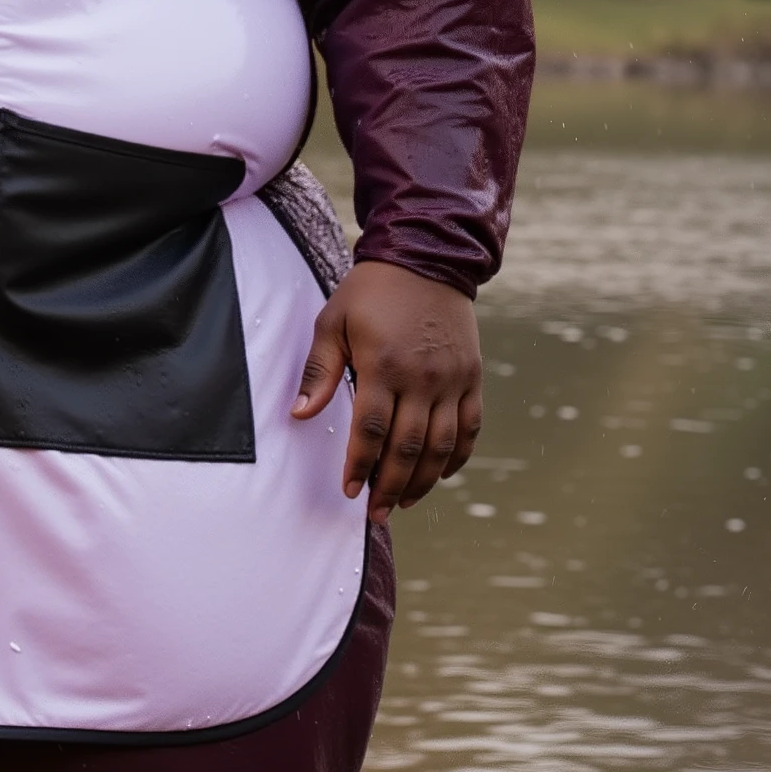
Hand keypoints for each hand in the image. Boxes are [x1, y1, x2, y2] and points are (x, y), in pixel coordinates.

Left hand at [291, 257, 482, 520]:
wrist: (428, 259)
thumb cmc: (371, 292)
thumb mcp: (333, 322)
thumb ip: (318, 371)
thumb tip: (299, 415)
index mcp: (384, 366)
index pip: (370, 431)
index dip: (359, 466)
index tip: (349, 491)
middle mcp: (422, 378)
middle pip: (407, 448)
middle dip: (389, 486)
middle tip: (376, 512)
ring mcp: (452, 380)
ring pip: (441, 446)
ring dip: (422, 481)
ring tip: (404, 503)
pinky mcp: (471, 377)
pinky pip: (469, 428)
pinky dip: (456, 457)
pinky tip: (439, 476)